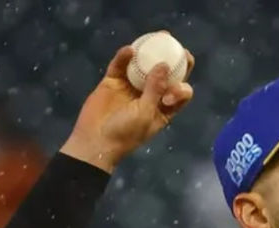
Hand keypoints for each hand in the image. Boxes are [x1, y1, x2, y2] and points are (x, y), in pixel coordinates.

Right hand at [61, 40, 194, 172]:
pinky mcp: (113, 82)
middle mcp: (149, 96)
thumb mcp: (146, 114)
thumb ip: (155, 90)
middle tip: (178, 47)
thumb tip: (164, 65)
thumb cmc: (126, 133)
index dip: (183, 86)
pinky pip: (120, 66)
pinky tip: (129, 50)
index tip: (177, 85)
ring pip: (144, 66)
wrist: (96, 141)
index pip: (179, 93)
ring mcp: (131, 88)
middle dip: (174, 61)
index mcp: (163, 109)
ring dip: (150, 52)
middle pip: (165, 75)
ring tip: (158, 36)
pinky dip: (124, 57)